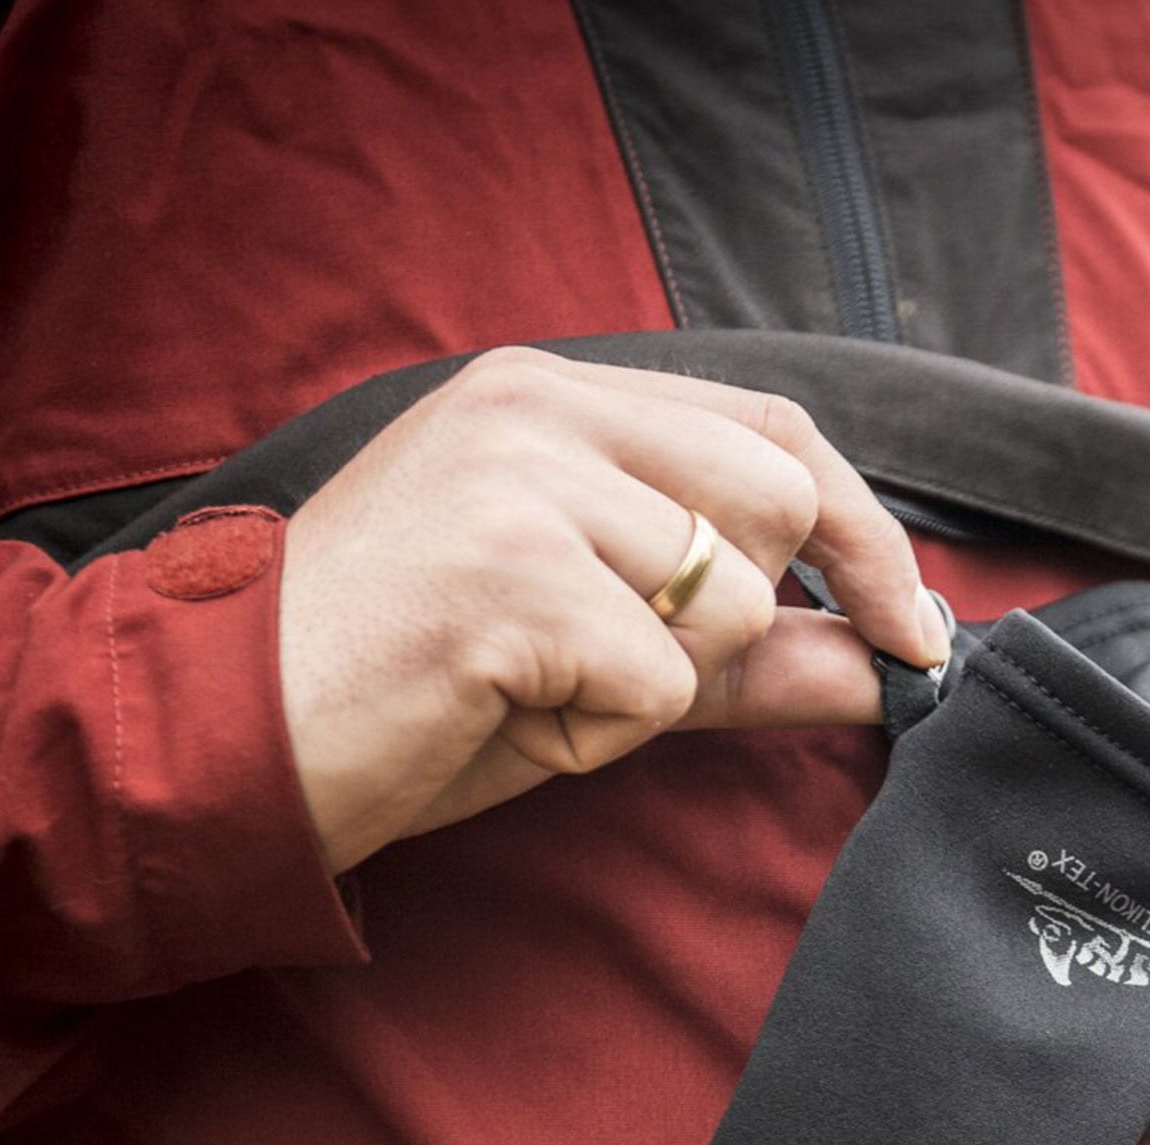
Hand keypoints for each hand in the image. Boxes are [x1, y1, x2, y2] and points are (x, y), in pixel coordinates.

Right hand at [277, 347, 948, 869]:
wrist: (236, 741)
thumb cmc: (415, 694)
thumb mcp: (601, 659)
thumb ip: (749, 651)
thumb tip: (894, 663)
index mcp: (555, 398)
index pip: (776, 428)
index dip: (866, 532)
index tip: (913, 628)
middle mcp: (539, 408)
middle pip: (775, 499)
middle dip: (738, 615)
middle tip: (625, 670)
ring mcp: (521, 480)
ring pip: (723, 597)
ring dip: (654, 687)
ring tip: (534, 687)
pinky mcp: (507, 571)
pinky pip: (658, 681)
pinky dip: (601, 732)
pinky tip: (503, 713)